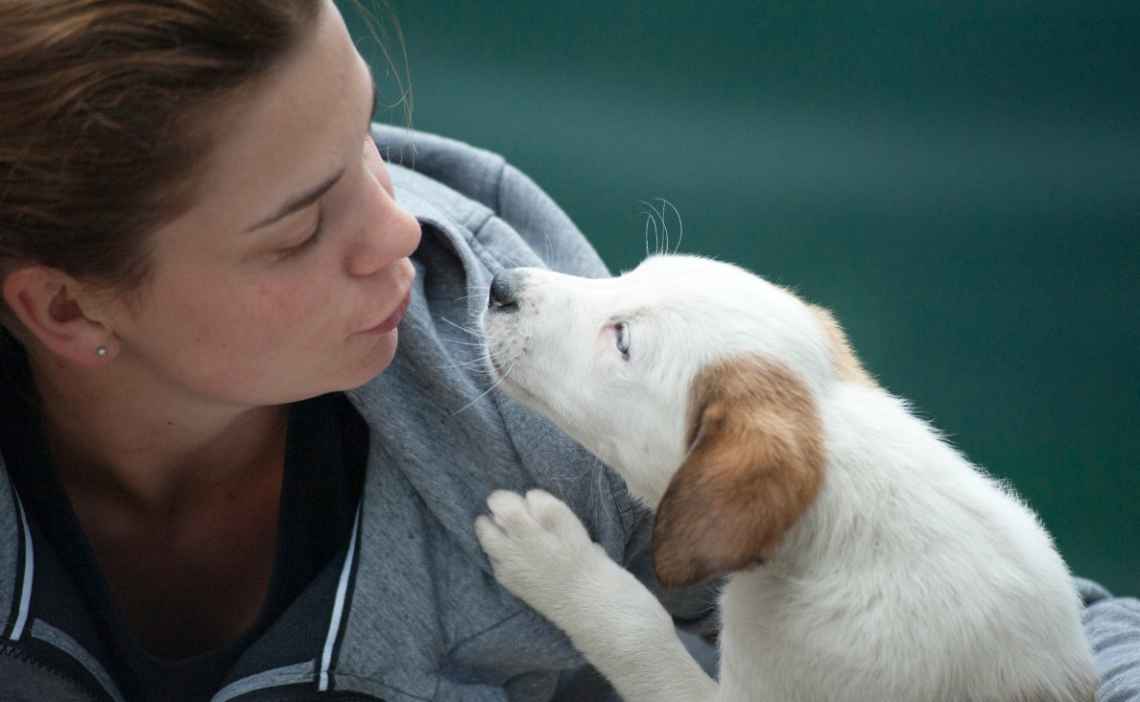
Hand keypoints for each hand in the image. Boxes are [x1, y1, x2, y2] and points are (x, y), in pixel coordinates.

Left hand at [475, 489, 604, 619]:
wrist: (584, 599)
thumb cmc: (579, 556)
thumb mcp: (568, 521)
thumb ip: (543, 504)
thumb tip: (527, 498)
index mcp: (520, 530)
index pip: (497, 503)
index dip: (505, 497)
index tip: (518, 501)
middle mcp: (505, 550)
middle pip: (484, 526)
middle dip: (494, 517)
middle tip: (514, 517)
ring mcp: (504, 570)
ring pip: (488, 545)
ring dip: (497, 536)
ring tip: (519, 536)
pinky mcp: (509, 585)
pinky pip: (496, 562)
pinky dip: (502, 554)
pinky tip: (522, 556)